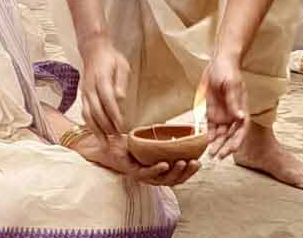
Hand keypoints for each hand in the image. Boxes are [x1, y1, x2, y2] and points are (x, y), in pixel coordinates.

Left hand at [75, 131, 200, 187]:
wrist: (103, 139)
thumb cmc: (125, 139)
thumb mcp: (147, 136)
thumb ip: (160, 134)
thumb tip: (176, 123)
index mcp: (156, 168)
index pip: (176, 174)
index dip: (189, 171)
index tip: (199, 161)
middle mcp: (150, 174)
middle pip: (173, 179)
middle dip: (186, 173)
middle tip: (195, 163)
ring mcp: (141, 174)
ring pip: (162, 179)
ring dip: (174, 172)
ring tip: (183, 163)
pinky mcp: (131, 171)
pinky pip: (146, 174)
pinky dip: (156, 169)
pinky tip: (165, 164)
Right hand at [80, 34, 129, 136]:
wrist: (93, 50)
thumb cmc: (111, 58)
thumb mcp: (122, 65)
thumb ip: (121, 82)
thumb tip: (121, 98)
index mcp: (101, 77)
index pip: (107, 98)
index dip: (114, 114)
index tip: (122, 127)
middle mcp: (90, 87)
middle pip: (96, 110)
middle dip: (107, 126)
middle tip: (118, 140)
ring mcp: (84, 93)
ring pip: (88, 115)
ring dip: (97, 130)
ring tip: (106, 144)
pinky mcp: (82, 97)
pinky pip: (84, 114)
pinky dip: (90, 127)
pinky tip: (98, 136)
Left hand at [202, 56, 248, 160]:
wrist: (218, 61)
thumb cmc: (227, 71)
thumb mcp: (230, 85)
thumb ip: (234, 102)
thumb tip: (240, 117)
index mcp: (241, 109)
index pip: (241, 130)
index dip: (237, 142)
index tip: (231, 151)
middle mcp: (233, 114)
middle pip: (231, 135)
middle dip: (225, 147)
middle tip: (217, 156)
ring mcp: (223, 113)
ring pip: (221, 133)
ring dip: (217, 143)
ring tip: (211, 153)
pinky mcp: (213, 110)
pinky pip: (212, 125)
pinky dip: (210, 134)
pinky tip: (206, 141)